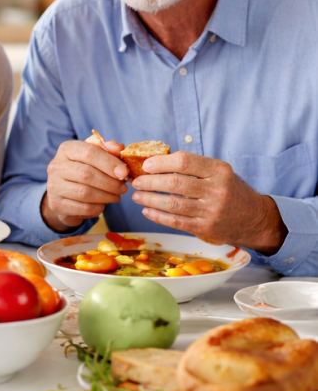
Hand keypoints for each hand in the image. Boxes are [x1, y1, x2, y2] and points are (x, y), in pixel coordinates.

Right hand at [40, 137, 129, 231]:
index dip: (109, 163)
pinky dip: (98, 208)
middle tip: (122, 188)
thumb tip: (119, 148)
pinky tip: (102, 204)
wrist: (63, 193)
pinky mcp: (57, 204)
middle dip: (110, 182)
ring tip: (116, 196)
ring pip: (85, 193)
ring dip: (106, 196)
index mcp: (66, 150)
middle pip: (87, 174)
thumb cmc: (83, 170)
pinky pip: (83, 208)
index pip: (88, 152)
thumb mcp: (95, 156)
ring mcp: (54, 186)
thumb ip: (108, 149)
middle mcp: (56, 166)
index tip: (124, 172)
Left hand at [131, 152, 286, 252]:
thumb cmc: (229, 190)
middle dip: (150, 182)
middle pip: (175, 183)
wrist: (254, 219)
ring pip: (173, 204)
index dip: (161, 162)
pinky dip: (157, 216)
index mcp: (219, 170)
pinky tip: (147, 211)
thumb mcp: (219, 173)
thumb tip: (155, 162)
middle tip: (136, 181)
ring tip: (136, 196)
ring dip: (149, 199)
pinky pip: (176, 221)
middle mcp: (217, 189)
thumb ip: (194, 167)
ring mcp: (212, 211)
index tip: (146, 166)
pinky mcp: (206, 228)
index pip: (184, 161)